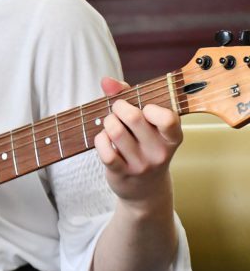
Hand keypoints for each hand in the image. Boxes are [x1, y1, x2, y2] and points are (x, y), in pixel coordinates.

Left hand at [94, 77, 182, 212]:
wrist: (145, 190)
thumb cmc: (143, 144)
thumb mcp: (145, 123)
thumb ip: (127, 96)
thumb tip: (106, 80)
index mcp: (172, 136)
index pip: (168, 118)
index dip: (150, 107)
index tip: (144, 108)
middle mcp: (159, 152)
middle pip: (133, 118)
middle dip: (119, 107)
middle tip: (118, 110)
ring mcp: (141, 165)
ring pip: (115, 131)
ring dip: (108, 122)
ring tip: (111, 125)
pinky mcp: (122, 173)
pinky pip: (105, 150)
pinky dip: (99, 140)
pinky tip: (104, 140)